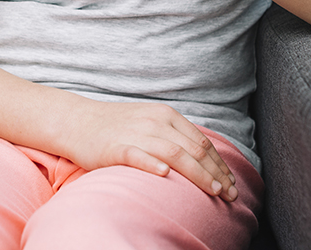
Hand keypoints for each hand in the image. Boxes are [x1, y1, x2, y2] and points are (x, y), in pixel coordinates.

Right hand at [56, 99, 238, 201]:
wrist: (79, 121)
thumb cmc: (117, 126)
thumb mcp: (150, 122)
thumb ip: (174, 135)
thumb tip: (202, 157)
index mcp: (166, 116)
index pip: (201, 142)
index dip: (220, 164)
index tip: (232, 183)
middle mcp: (155, 122)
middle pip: (194, 150)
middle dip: (216, 174)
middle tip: (230, 195)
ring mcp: (136, 134)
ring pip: (175, 154)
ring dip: (198, 174)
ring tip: (214, 190)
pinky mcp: (116, 148)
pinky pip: (138, 155)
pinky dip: (153, 164)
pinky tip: (165, 175)